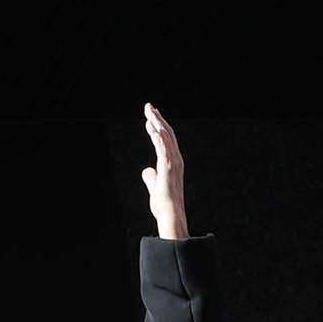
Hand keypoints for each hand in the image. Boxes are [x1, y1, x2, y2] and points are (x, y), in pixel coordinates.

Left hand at [139, 103, 188, 241]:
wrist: (169, 214)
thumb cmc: (163, 203)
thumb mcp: (154, 186)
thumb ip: (151, 177)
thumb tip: (146, 171)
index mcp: (172, 162)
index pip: (165, 140)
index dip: (157, 127)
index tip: (149, 118)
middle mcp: (175, 159)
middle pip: (167, 134)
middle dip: (157, 119)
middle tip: (148, 106)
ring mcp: (173, 163)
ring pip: (166, 137)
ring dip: (157, 123)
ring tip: (149, 111)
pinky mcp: (168, 168)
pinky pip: (163, 149)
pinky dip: (158, 137)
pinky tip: (152, 128)